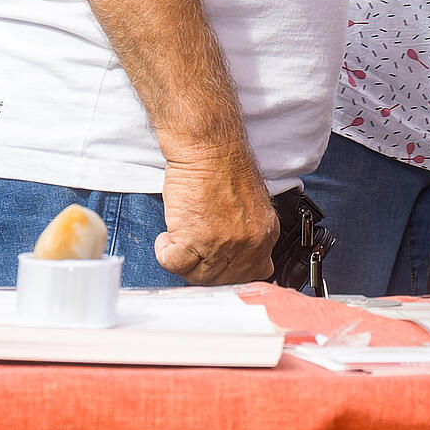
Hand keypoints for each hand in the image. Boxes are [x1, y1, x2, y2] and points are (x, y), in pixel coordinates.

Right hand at [155, 152, 277, 285]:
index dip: (228, 272)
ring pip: (198, 276)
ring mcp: (223, 244)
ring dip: (184, 261)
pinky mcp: (194, 239)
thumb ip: (248, 234)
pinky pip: (174, 264)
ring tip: (180, 236)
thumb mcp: (251, 207)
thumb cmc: (223, 169)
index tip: (214, 264)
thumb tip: (237, 258)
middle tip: (192, 251)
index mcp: (264, 234)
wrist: (209, 148)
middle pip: (222, 280)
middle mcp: (248, 243)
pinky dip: (165, 252)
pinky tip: (168, 235)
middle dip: (202, 270)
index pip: (251, 274)